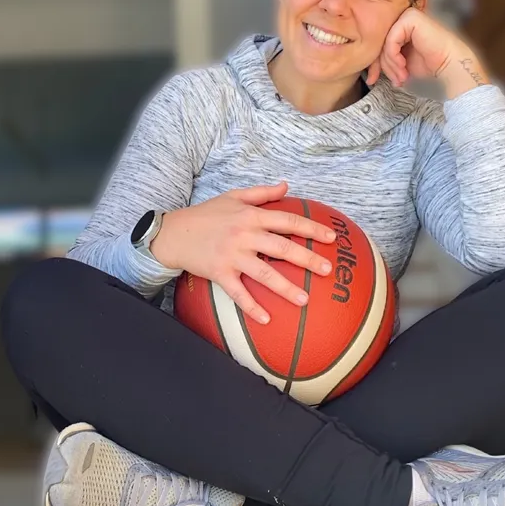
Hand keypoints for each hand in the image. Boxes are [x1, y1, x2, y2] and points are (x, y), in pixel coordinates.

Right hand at [151, 181, 336, 323]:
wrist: (173, 232)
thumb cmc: (205, 214)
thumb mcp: (233, 196)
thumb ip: (261, 193)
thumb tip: (286, 186)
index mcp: (251, 216)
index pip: (288, 220)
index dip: (311, 228)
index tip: (331, 237)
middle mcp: (244, 235)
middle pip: (282, 247)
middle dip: (307, 259)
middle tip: (327, 270)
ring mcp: (232, 256)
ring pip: (264, 273)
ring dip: (286, 288)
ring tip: (305, 299)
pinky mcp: (220, 273)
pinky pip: (238, 293)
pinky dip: (252, 307)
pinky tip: (266, 319)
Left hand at [367, 7, 489, 97]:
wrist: (449, 64)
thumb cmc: (428, 63)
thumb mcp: (399, 63)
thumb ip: (385, 61)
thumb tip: (368, 75)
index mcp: (398, 27)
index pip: (377, 44)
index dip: (374, 63)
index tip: (373, 80)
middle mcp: (401, 18)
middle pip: (379, 44)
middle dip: (384, 66)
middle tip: (396, 81)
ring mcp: (406, 16)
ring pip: (383, 43)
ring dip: (391, 65)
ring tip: (402, 76)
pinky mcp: (410, 18)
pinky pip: (391, 40)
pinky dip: (394, 56)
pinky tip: (403, 65)